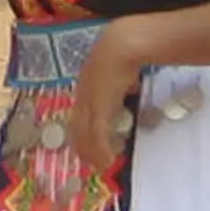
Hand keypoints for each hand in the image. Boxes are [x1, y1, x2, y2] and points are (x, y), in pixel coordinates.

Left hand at [65, 26, 146, 169]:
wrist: (120, 47)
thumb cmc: (121, 53)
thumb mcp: (119, 70)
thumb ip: (122, 80)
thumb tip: (131, 84)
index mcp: (85, 87)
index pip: (79, 114)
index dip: (82, 130)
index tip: (88, 141)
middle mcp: (83, 98)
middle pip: (78, 128)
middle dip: (84, 146)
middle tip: (92, 160)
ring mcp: (89, 105)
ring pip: (85, 135)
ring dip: (92, 152)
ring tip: (99, 164)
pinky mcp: (99, 111)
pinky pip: (97, 137)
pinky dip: (101, 151)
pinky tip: (107, 161)